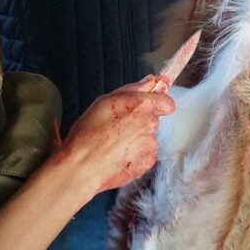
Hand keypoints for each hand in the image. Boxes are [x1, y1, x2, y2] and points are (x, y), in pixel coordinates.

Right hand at [57, 77, 174, 193]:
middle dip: (140, 122)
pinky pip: (145, 155)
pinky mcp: (147, 163)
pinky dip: (135, 155)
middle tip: (117, 128)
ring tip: (114, 145)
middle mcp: (150, 125)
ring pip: (148, 138)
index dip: (157, 104)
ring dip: (136, 140)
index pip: (166, 102)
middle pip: (153, 120)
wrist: (83, 167)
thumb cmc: (88, 133)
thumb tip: (150, 82)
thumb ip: (132, 89)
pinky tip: (118, 156)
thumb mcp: (104, 102)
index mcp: (141, 106)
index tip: (146, 107)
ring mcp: (150, 145)